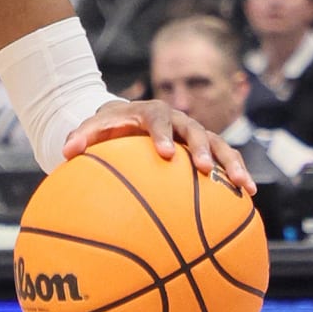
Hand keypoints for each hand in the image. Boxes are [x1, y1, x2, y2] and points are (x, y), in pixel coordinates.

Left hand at [61, 99, 257, 194]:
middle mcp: (179, 122)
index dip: (163, 134)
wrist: (128, 121)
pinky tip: (248, 197)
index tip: (165, 153)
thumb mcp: (93, 129)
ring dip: (231, 164)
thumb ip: (81, 137)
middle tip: (202, 169)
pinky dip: (237, 176)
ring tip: (243, 186)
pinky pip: (226, 162)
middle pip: (196, 130)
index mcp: (152, 113)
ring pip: (219, 145)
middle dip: (201, 149)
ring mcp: (196, 135)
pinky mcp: (206, 150)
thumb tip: (63, 152)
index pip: (159, 120)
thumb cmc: (109, 128)